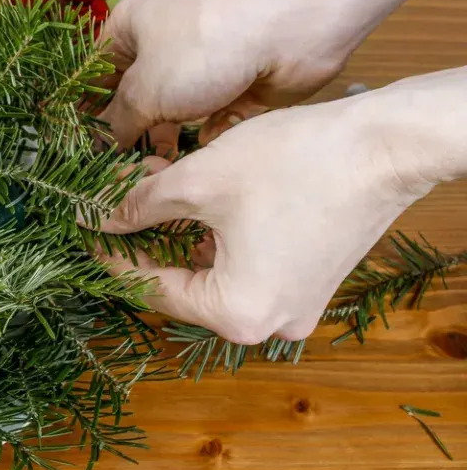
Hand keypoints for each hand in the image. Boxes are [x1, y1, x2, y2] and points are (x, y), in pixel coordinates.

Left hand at [92, 83, 447, 343]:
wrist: (385, 145)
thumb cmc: (295, 163)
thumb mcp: (198, 181)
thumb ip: (137, 205)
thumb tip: (94, 217)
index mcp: (237, 313)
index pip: (152, 289)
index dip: (113, 256)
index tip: (85, 230)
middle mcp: (267, 325)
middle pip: (182, 283)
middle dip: (147, 235)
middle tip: (120, 196)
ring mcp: (293, 307)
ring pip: (212, 271)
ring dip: (179, 229)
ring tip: (155, 181)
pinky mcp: (308, 283)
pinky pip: (244, 267)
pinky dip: (215, 236)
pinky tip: (196, 196)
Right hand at [98, 0, 348, 150]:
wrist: (290, 26)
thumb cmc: (203, 46)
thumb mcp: (145, 90)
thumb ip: (117, 123)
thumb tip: (98, 147)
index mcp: (128, 28)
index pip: (91, 74)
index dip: (80, 112)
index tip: (73, 151)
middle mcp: (160, 43)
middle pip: (130, 97)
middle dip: (123, 134)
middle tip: (111, 173)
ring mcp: (199, 65)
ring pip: (169, 112)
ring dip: (161, 141)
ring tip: (150, 175)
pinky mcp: (234, 85)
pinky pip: (207, 120)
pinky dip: (201, 139)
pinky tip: (194, 162)